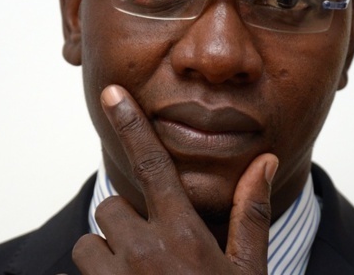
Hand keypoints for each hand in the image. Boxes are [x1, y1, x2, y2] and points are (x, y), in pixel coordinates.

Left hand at [72, 84, 278, 274]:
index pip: (155, 166)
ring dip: (105, 256)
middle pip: (111, 209)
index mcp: (183, 237)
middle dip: (124, 224)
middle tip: (151, 252)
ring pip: (90, 245)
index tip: (112, 96)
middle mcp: (143, 255)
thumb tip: (263, 162)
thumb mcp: (248, 271)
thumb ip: (251, 213)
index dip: (133, 126)